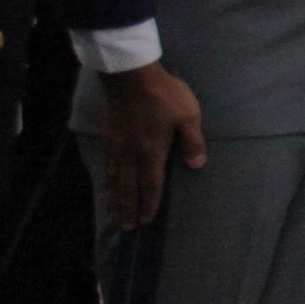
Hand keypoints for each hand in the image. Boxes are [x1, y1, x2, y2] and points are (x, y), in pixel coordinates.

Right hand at [100, 63, 204, 229]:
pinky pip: (107, 164)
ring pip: (115, 178)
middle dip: (129, 208)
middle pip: (129, 187)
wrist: (131, 76)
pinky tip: (108, 183)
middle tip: (128, 227)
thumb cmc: (164, 95)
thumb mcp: (188, 116)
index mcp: (152, 151)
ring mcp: (117, 145)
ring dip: (116, 198)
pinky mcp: (109, 135)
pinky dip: (107, 179)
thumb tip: (197, 165)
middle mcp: (131, 153)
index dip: (149, 204)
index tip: (146, 219)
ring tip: (116, 213)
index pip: (150, 185)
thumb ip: (192, 142)